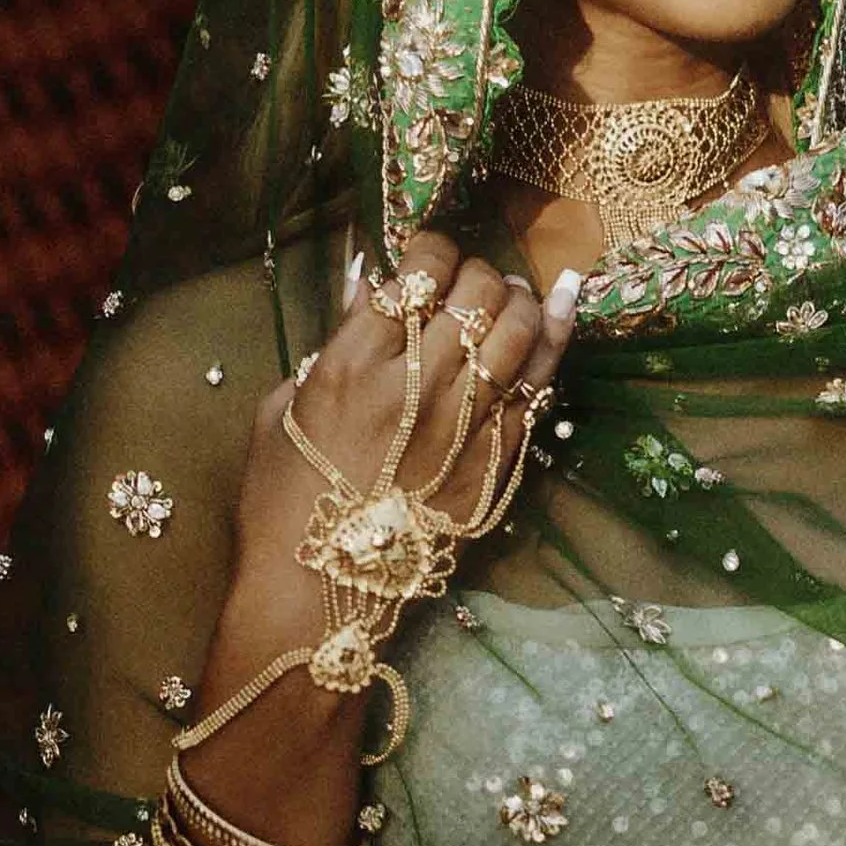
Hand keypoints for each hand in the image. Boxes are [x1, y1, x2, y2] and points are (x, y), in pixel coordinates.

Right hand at [221, 227, 580, 660]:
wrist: (320, 596)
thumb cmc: (282, 504)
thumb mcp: (281, 412)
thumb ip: (332, 343)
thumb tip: (367, 282)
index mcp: (352, 365)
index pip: (415, 272)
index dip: (430, 249)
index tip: (426, 259)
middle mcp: (415, 385)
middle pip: (475, 292)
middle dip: (475, 272)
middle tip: (467, 286)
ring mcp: (464, 424)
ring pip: (518, 327)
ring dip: (519, 298)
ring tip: (509, 298)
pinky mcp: (497, 462)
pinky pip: (541, 384)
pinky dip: (557, 338)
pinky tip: (565, 306)